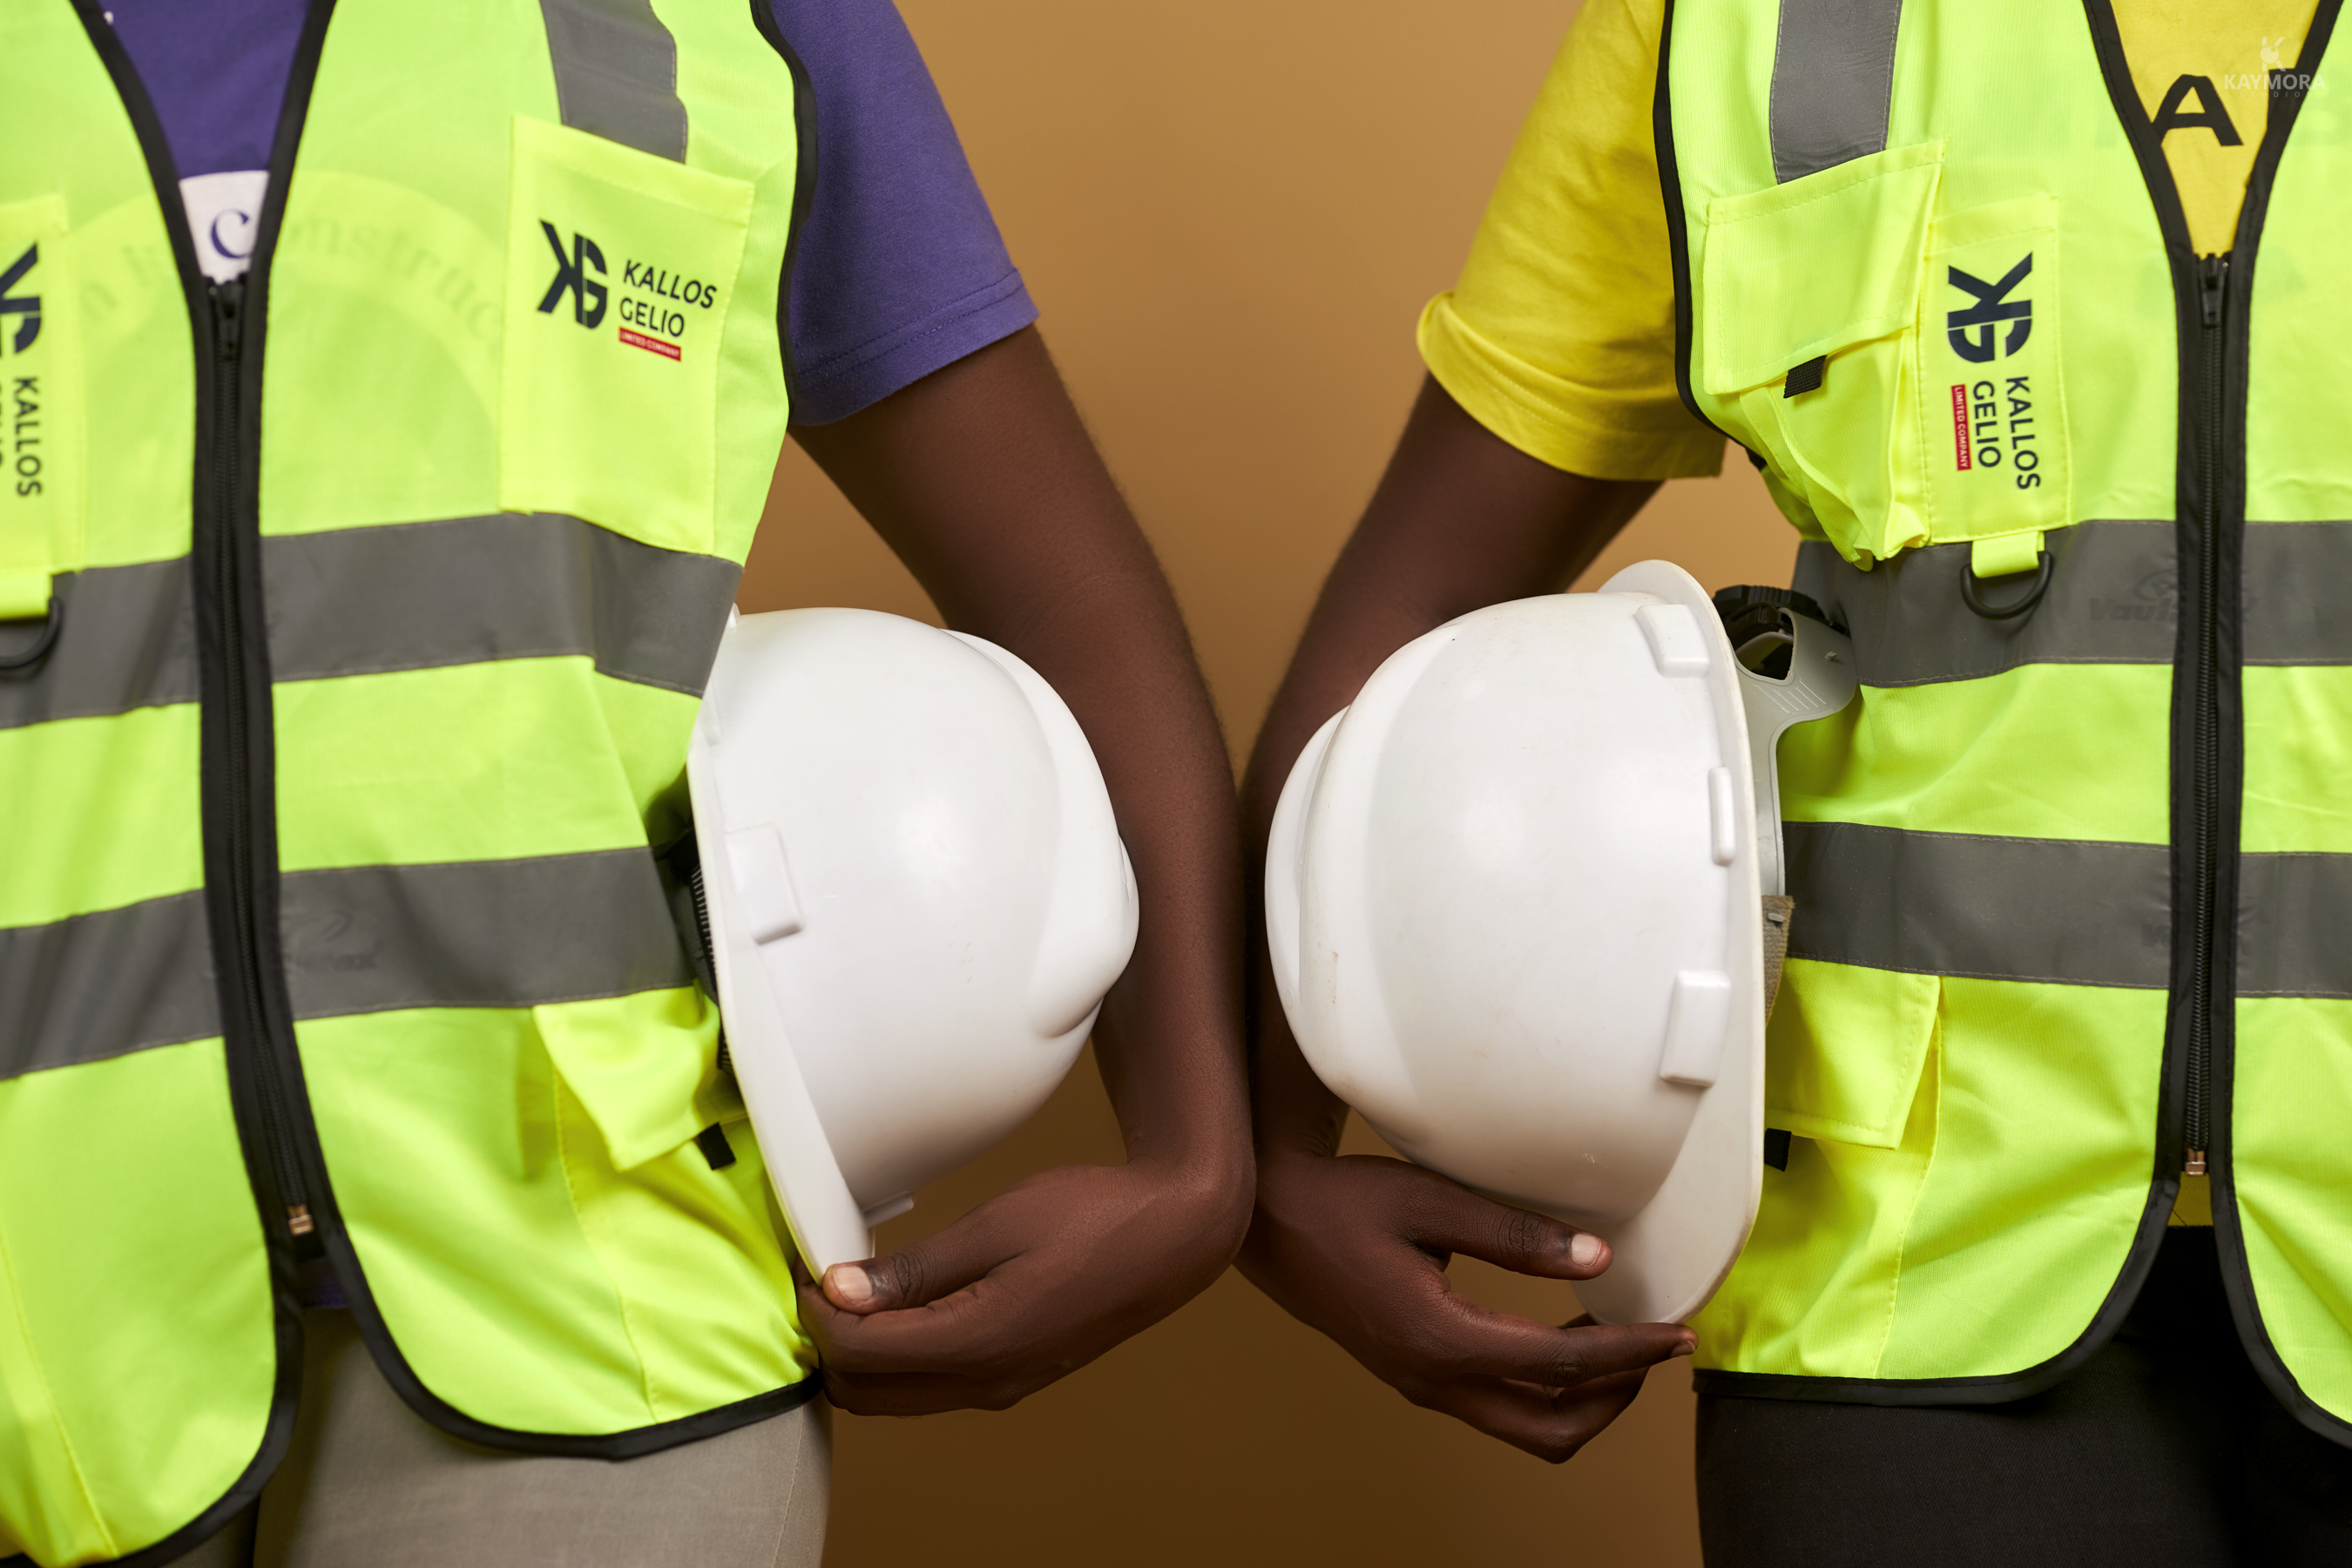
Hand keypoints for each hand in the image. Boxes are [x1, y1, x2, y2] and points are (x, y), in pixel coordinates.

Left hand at [796, 1151, 1247, 1414]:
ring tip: (861, 1291)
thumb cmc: (1094, 1217)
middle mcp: (987, 1381)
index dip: (818, 1311)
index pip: (858, 1352)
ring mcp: (1006, 1386)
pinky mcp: (1019, 1376)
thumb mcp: (995, 1224)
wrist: (1175, 1235)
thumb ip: (915, 1267)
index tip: (812, 1267)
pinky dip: (902, 1359)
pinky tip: (906, 1307)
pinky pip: (934, 1389)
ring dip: (864, 1356)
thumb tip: (841, 1289)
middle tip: (827, 1281)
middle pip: (866, 1393)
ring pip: (897, 1398)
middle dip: (832, 1343)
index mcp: (976, 1342)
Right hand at [1240, 1147, 1694, 1462]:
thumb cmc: (1341, 1204)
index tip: (1676, 1335)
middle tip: (1653, 1348)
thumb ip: (1516, 1234)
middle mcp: (1433, 1380)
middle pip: (1552, 1430)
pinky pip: (1499, 1407)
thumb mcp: (1430, 1202)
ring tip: (1617, 1343)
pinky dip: (1547, 1388)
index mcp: (1442, 1341)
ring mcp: (1422, 1386)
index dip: (1631, 1352)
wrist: (1268, 1223)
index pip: (1562, 1367)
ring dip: (1583, 1399)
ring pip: (1526, 1428)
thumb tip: (1597, 1261)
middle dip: (1617, 1398)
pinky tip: (1561, 1338)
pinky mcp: (1417, 1375)